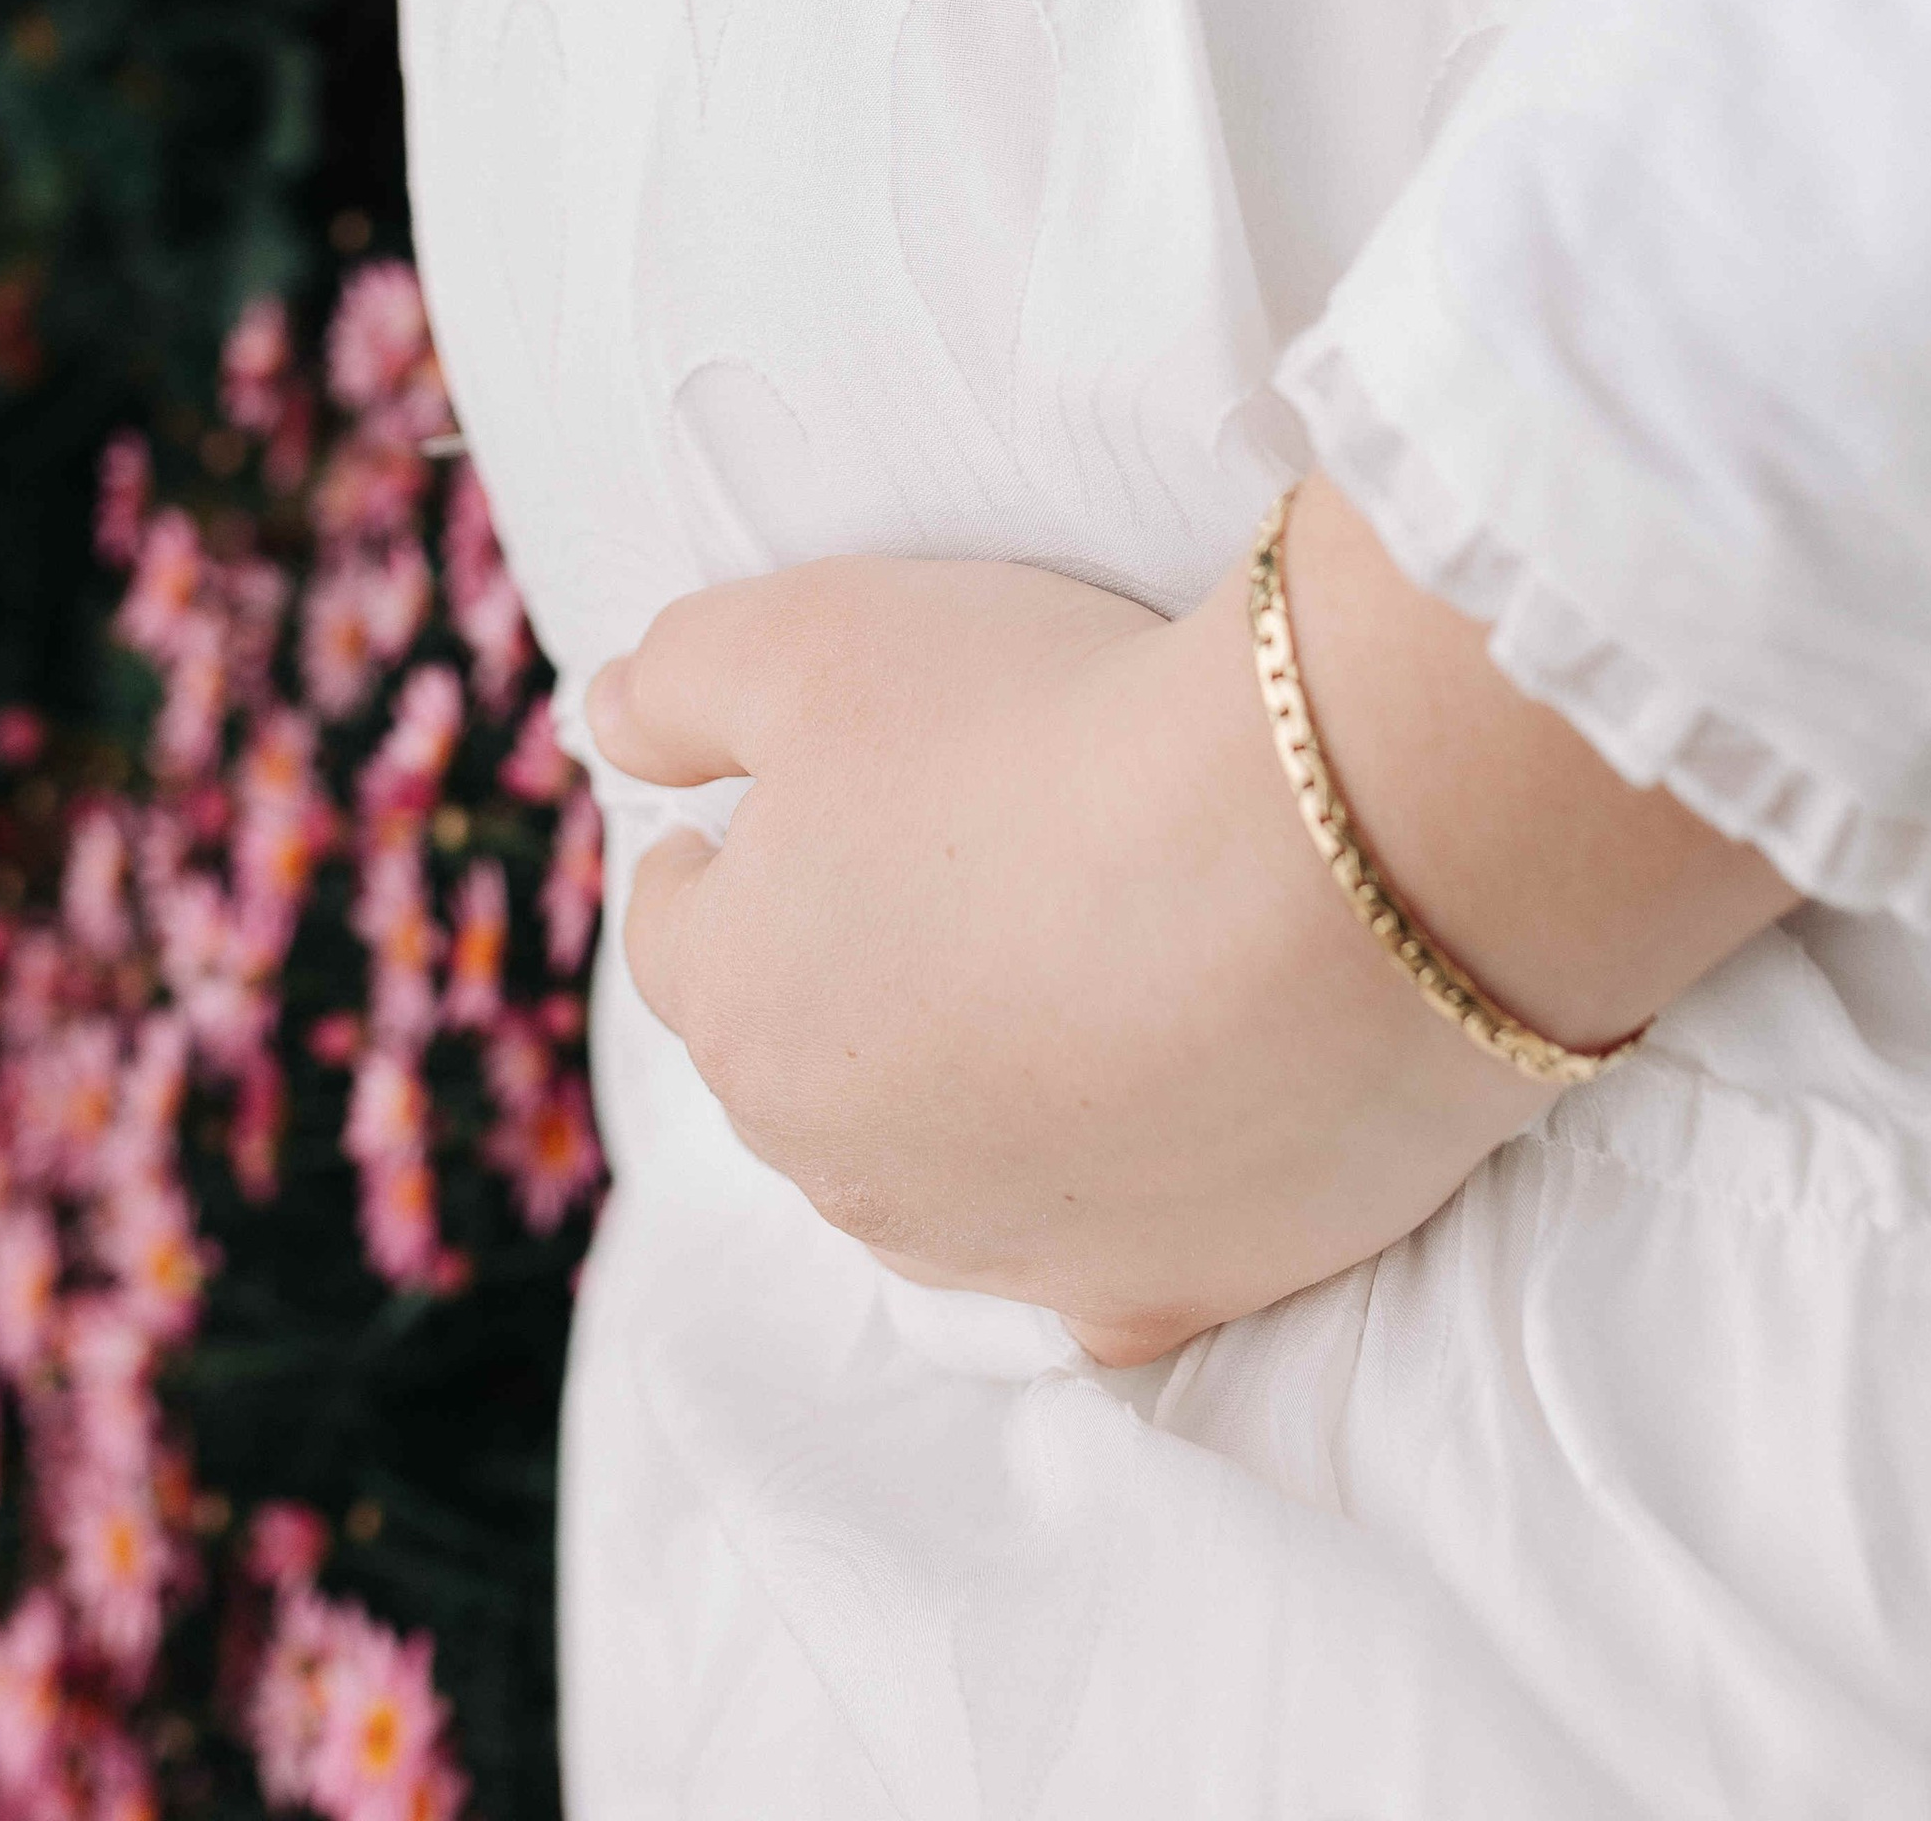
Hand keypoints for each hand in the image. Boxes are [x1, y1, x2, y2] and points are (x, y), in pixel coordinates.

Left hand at [585, 481, 1792, 1367]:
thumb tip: (606, 720)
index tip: (756, 818)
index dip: (716, 857)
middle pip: (802, 1063)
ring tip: (1054, 976)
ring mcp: (997, 1247)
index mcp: (742, 1007)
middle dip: (839, 975)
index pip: (677, 933)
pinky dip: (1113, 1206)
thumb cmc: (1045, 728)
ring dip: (963, 1090)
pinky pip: (1101, 1270)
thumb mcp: (816, 636)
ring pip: (936, 1174)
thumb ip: (682, 680)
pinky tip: (1154, 1135)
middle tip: (936, 874)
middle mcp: (839, 1164)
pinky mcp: (1158, 1294)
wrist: (1325, 858)